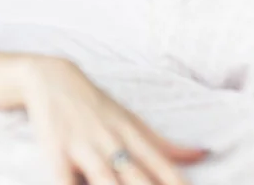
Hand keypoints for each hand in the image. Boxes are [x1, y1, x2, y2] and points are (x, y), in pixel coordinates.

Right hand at [23, 57, 205, 184]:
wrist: (51, 78)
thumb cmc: (95, 104)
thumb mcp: (130, 119)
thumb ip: (163, 143)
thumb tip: (202, 155)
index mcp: (133, 135)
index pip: (164, 168)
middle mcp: (111, 141)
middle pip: (138, 177)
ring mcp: (83, 146)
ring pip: (104, 178)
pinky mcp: (55, 152)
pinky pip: (64, 180)